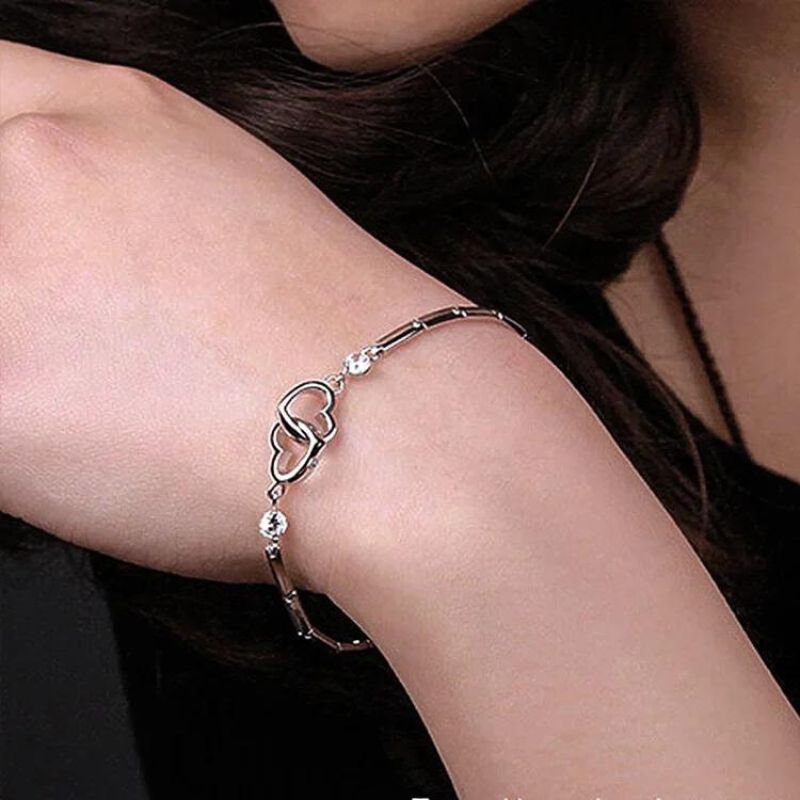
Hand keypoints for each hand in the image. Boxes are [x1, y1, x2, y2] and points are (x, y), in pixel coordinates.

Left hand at [0, 40, 531, 592]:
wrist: (392, 432)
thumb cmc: (340, 333)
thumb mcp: (236, 204)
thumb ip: (128, 198)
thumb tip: (85, 250)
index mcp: (111, 114)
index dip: (5, 174)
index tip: (30, 237)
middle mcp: (44, 168)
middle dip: (30, 280)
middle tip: (95, 335)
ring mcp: (11, 279)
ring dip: (32, 361)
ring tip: (120, 401)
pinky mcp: (1, 402)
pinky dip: (34, 441)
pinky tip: (113, 451)